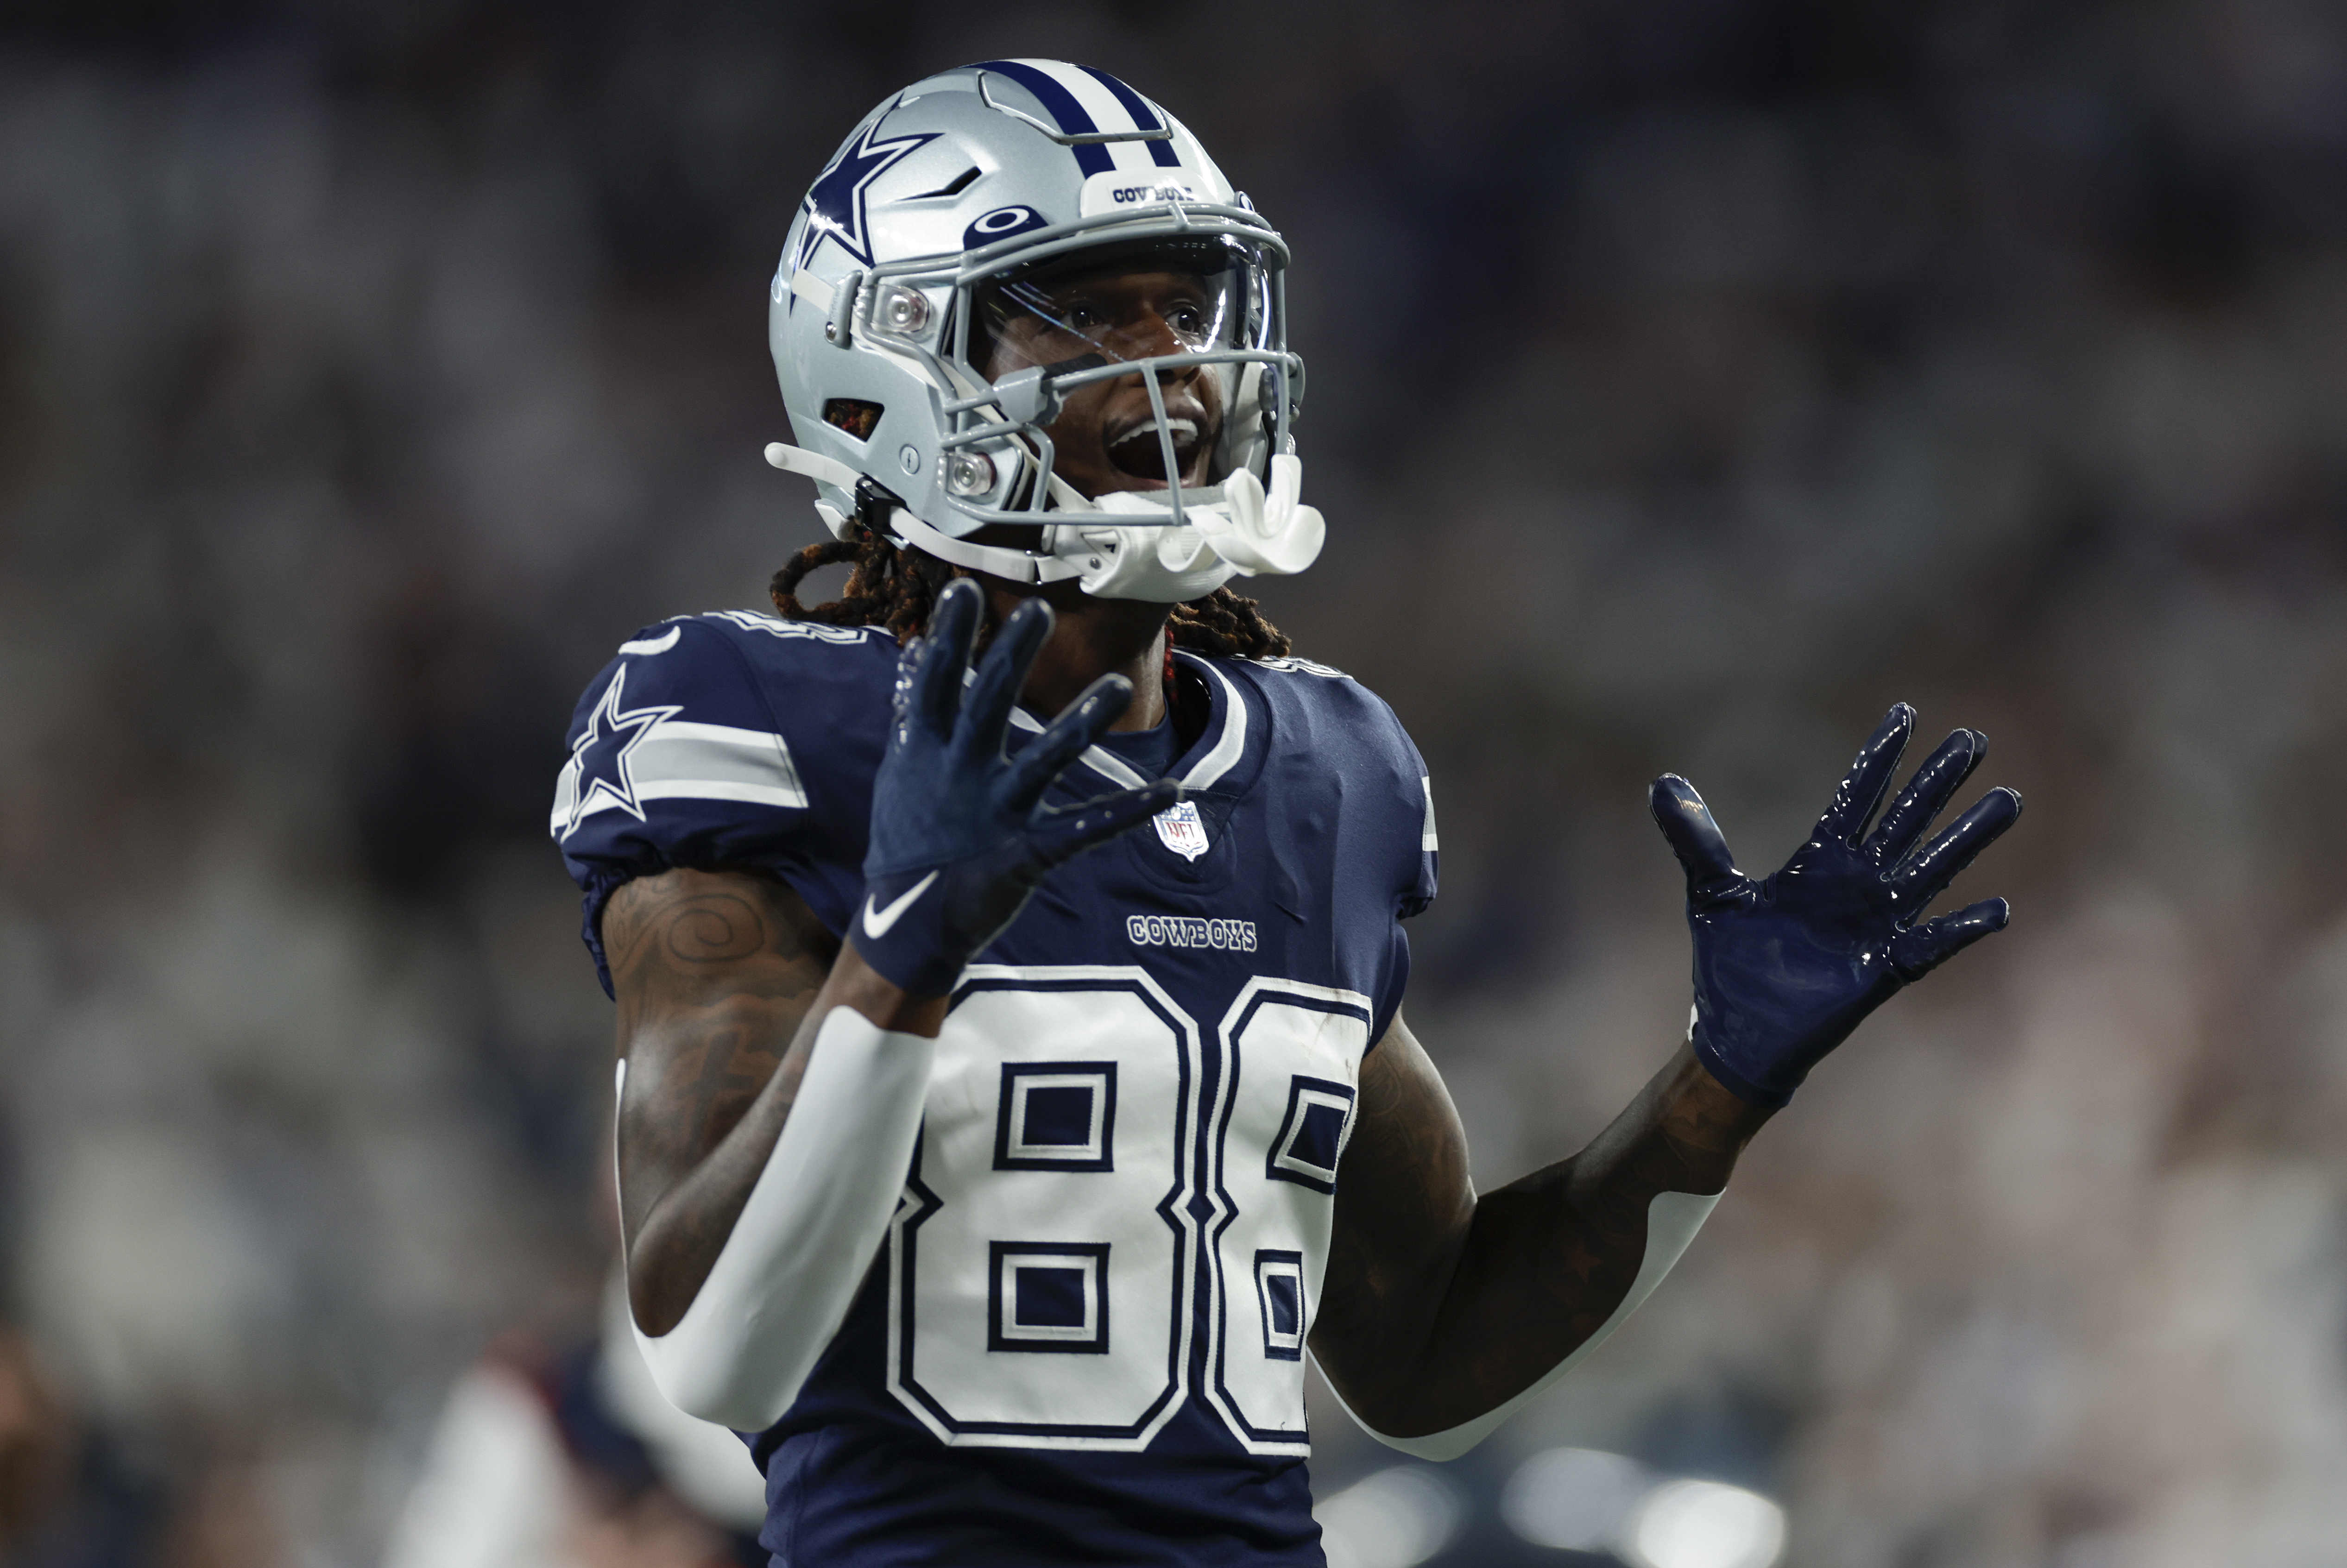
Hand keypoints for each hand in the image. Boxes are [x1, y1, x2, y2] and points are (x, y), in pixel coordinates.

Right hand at [853, 578, 1179, 997]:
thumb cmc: (908, 840)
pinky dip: (1130, 810)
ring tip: (1117, 685)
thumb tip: (916, 656)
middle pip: (987, 706)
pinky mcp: (1026, 854)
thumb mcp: (902, 773)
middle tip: (1039, 608)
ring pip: (1044, 760)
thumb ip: (915, 716)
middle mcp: (960, 776)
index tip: (964, 589)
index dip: (951, 638)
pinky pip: (1087, 829)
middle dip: (1011, 657)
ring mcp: (995, 814)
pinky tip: (1171, 790)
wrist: (907, 924)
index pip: (937, 684)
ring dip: (1082, 723)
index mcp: (926, 753)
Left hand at [1649, 703, 2021, 1106]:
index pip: (1857, 797)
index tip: (1906, 714)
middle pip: (1906, 821)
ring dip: (1968, 837)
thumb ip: (1695, 839)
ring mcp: (1875, 926)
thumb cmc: (1731, 965)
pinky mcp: (1883, 970)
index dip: (1880, 758)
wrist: (1737, 1032)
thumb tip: (1661, 783)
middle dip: (1937, 782)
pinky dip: (1962, 929)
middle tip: (1973, 739)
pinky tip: (1996, 909)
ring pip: (1932, 870)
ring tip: (2007, 799)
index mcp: (1819, 862)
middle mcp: (1856, 885)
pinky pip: (1932, 945)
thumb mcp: (1710, 893)